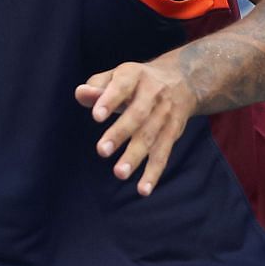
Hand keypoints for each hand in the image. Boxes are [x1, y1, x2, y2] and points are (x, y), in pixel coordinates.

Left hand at [75, 53, 198, 196]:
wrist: (183, 80)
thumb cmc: (137, 82)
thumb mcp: (118, 76)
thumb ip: (96, 86)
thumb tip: (81, 94)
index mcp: (135, 76)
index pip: (122, 86)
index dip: (110, 100)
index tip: (96, 116)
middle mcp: (153, 94)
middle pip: (137, 115)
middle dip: (120, 133)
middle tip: (102, 150)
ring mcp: (165, 115)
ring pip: (150, 137)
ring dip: (135, 156)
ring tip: (119, 173)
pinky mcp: (173, 133)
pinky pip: (163, 154)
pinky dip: (154, 173)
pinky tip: (143, 189)